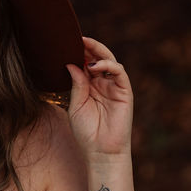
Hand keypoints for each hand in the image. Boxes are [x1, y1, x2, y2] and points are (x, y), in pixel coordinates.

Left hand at [65, 36, 133, 158]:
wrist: (100, 152)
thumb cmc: (86, 132)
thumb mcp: (76, 105)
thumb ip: (76, 85)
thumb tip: (70, 64)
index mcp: (89, 86)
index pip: (85, 64)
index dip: (78, 54)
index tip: (66, 43)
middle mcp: (103, 84)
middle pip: (98, 59)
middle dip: (89, 48)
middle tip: (76, 39)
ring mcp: (115, 87)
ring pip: (110, 61)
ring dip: (98, 53)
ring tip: (84, 48)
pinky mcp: (125, 92)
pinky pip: (120, 73)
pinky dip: (109, 66)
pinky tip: (95, 66)